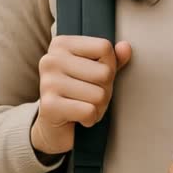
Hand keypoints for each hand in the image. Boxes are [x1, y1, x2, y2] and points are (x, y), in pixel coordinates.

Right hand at [30, 36, 131, 156]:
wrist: (53, 128)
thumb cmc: (77, 94)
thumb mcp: (96, 71)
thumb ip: (111, 59)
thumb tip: (125, 47)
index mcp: (61, 44)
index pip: (104, 47)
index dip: (109, 66)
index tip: (95, 77)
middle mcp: (51, 60)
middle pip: (104, 73)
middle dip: (105, 90)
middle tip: (90, 97)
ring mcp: (48, 82)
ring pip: (99, 95)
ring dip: (99, 107)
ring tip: (84, 107)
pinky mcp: (49, 106)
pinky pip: (89, 111)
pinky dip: (90, 119)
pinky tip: (78, 118)